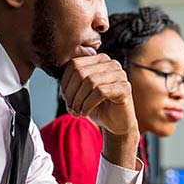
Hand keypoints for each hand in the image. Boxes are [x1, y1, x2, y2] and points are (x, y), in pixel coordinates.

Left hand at [61, 54, 139, 168]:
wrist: (115, 123)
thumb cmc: (97, 106)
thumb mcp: (80, 90)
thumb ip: (72, 79)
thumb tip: (58, 75)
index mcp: (99, 60)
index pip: (74, 64)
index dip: (64, 83)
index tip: (64, 98)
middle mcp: (111, 63)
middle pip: (81, 72)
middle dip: (71, 93)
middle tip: (70, 108)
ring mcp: (120, 74)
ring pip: (90, 81)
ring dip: (78, 100)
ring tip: (76, 112)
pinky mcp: (125, 88)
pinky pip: (100, 92)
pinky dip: (88, 104)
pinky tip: (85, 113)